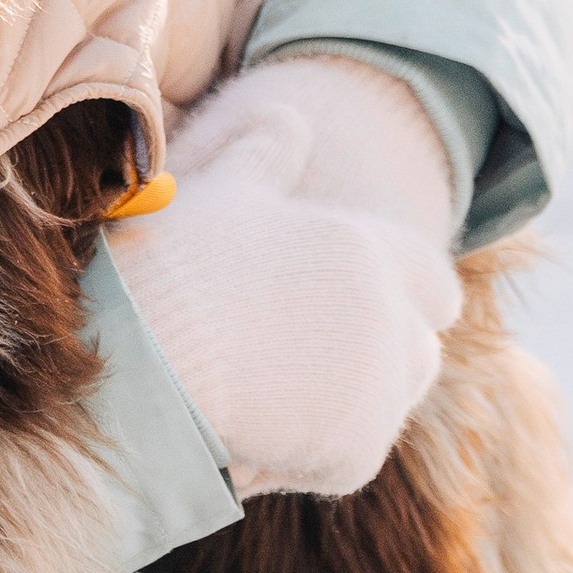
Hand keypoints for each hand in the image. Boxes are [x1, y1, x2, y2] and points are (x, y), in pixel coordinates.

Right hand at [105, 55, 459, 497]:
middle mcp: (390, 316)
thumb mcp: (218, 195)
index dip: (402, 300)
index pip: (436, 287)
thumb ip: (263, 155)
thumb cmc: (167, 267)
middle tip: (301, 362)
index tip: (354, 313)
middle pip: (420, 352)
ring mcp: (379, 389)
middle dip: (376, 359)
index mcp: (366, 249)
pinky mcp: (354, 455)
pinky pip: (341, 459)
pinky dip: (303, 454)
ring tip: (269, 393)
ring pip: (385, 407)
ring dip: (346, 406)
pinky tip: (247, 431)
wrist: (135, 358)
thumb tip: (289, 113)